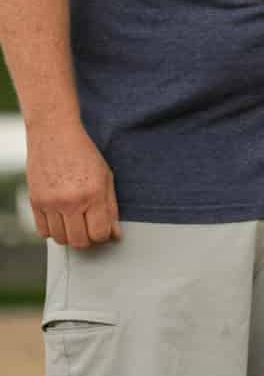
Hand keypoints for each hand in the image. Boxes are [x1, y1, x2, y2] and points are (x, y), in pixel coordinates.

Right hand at [28, 122, 119, 248]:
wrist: (55, 134)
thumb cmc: (83, 154)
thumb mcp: (106, 177)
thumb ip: (111, 208)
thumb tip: (115, 234)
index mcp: (93, 194)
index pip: (99, 233)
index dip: (104, 235)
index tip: (104, 230)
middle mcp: (71, 201)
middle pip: (79, 241)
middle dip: (88, 239)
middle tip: (90, 228)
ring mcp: (50, 203)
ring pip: (60, 239)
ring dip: (70, 236)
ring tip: (76, 222)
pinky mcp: (35, 202)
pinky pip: (43, 232)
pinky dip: (53, 230)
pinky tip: (60, 219)